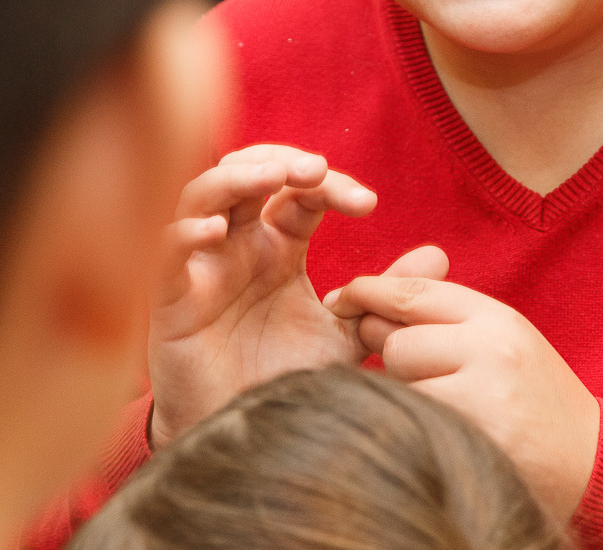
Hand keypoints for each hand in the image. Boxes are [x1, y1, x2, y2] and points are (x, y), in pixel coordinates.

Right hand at [149, 145, 374, 447]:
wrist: (246, 442)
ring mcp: (200, 267)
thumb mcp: (346, 334)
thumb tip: (439, 255)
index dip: (331, 183)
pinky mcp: (168, 300)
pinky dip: (183, 232)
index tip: (368, 205)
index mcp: (277, 246)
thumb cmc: (286, 381)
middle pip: (246, 173)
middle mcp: (237, 246)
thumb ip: (385, 295)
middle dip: (279, 160)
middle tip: (316, 171)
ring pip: (200, 195)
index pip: (299, 191)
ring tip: (270, 177)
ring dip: (234, 177)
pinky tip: (213, 230)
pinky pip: (163, 252)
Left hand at [326, 257, 598, 526]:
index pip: (416, 293)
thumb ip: (450, 322)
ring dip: (406, 394)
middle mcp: (490, 346)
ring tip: (448, 409)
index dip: (370, 290)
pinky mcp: (473, 433)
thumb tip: (367, 307)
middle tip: (421, 377)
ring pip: (399, 379)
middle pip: (397, 339)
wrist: (593, 464)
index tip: (341, 298)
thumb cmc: (536, 404)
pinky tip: (441, 433)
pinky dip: (413, 423)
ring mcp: (482, 392)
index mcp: (498, 319)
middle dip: (393, 357)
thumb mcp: (505, 344)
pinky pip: (411, 417)